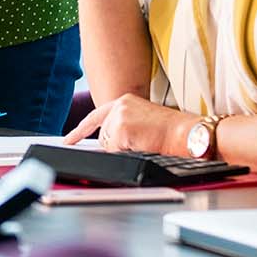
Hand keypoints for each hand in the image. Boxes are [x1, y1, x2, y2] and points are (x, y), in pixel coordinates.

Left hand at [64, 94, 191, 154]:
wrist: (188, 132)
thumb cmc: (173, 131)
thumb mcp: (144, 121)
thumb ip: (124, 126)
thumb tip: (109, 143)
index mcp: (125, 101)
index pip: (96, 116)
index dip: (80, 131)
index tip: (68, 140)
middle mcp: (119, 105)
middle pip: (103, 137)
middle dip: (116, 147)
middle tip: (141, 143)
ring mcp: (118, 117)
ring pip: (109, 146)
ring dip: (124, 150)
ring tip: (146, 142)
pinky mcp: (121, 129)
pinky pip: (115, 152)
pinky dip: (128, 154)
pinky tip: (144, 145)